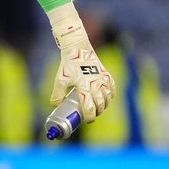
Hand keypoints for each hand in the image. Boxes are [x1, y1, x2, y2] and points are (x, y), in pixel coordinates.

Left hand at [48, 3, 115, 122]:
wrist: (78, 48)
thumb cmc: (68, 64)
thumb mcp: (60, 79)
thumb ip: (57, 94)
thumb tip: (55, 105)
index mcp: (84, 87)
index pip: (89, 108)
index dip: (89, 117)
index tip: (87, 120)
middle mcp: (96, 84)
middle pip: (100, 105)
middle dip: (97, 112)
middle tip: (91, 115)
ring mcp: (103, 79)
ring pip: (108, 98)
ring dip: (105, 105)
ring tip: (98, 108)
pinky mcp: (106, 74)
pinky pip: (112, 88)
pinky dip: (111, 95)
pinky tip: (107, 97)